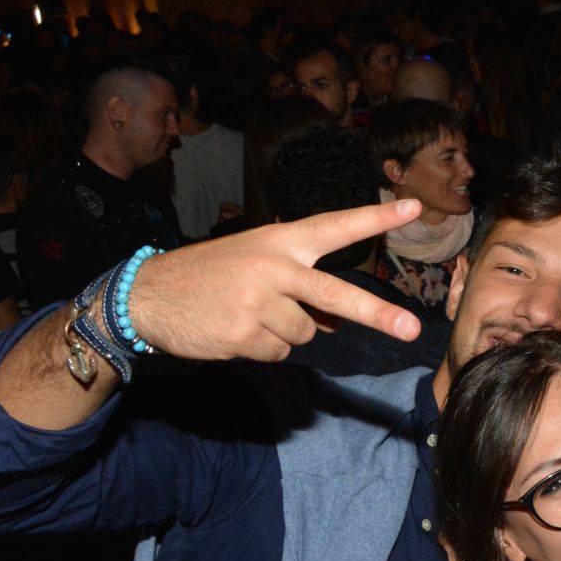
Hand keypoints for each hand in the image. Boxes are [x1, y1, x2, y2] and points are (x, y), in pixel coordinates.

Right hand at [128, 199, 423, 361]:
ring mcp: (258, 302)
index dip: (375, 218)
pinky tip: (237, 330)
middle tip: (413, 331)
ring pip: (306, 334)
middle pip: (336, 294)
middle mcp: (273, 268)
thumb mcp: (256, 263)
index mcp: (280, 242)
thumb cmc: (211, 275)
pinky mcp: (244, 335)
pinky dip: (265, 348)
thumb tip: (337, 323)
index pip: (335, 226)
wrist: (147, 295)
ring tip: (249, 315)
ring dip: (286, 333)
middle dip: (378, 314)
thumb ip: (300, 285)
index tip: (413, 206)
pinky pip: (279, 353)